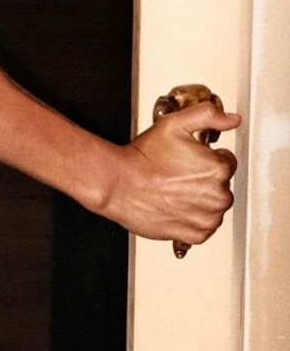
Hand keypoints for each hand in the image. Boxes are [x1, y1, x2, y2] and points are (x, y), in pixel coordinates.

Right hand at [103, 102, 239, 243]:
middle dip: (204, 180)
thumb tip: (232, 119)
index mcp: (218, 169)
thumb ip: (207, 116)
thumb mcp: (174, 124)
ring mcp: (208, 218)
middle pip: (221, 185)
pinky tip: (174, 206)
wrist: (118, 184)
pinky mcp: (196, 234)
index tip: (187, 160)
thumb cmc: (143, 158)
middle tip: (177, 174)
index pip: (226, 162)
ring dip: (200, 199)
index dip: (206, 158)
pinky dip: (192, 218)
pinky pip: (203, 227)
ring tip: (174, 190)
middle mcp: (219, 196)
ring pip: (213, 206)